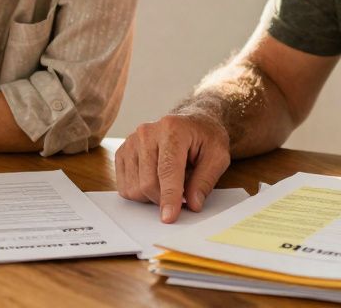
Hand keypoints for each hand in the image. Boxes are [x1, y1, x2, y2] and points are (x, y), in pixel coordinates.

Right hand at [115, 113, 230, 223]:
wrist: (192, 123)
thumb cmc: (205, 138)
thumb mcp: (218, 156)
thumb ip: (205, 180)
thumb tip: (192, 204)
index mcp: (172, 129)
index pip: (167, 170)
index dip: (169, 197)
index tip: (169, 217)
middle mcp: (146, 132)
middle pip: (147, 183)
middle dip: (164, 199)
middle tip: (183, 195)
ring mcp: (131, 141)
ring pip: (134, 188)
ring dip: (153, 196)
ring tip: (169, 183)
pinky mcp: (122, 152)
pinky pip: (125, 187)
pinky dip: (140, 193)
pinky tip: (155, 181)